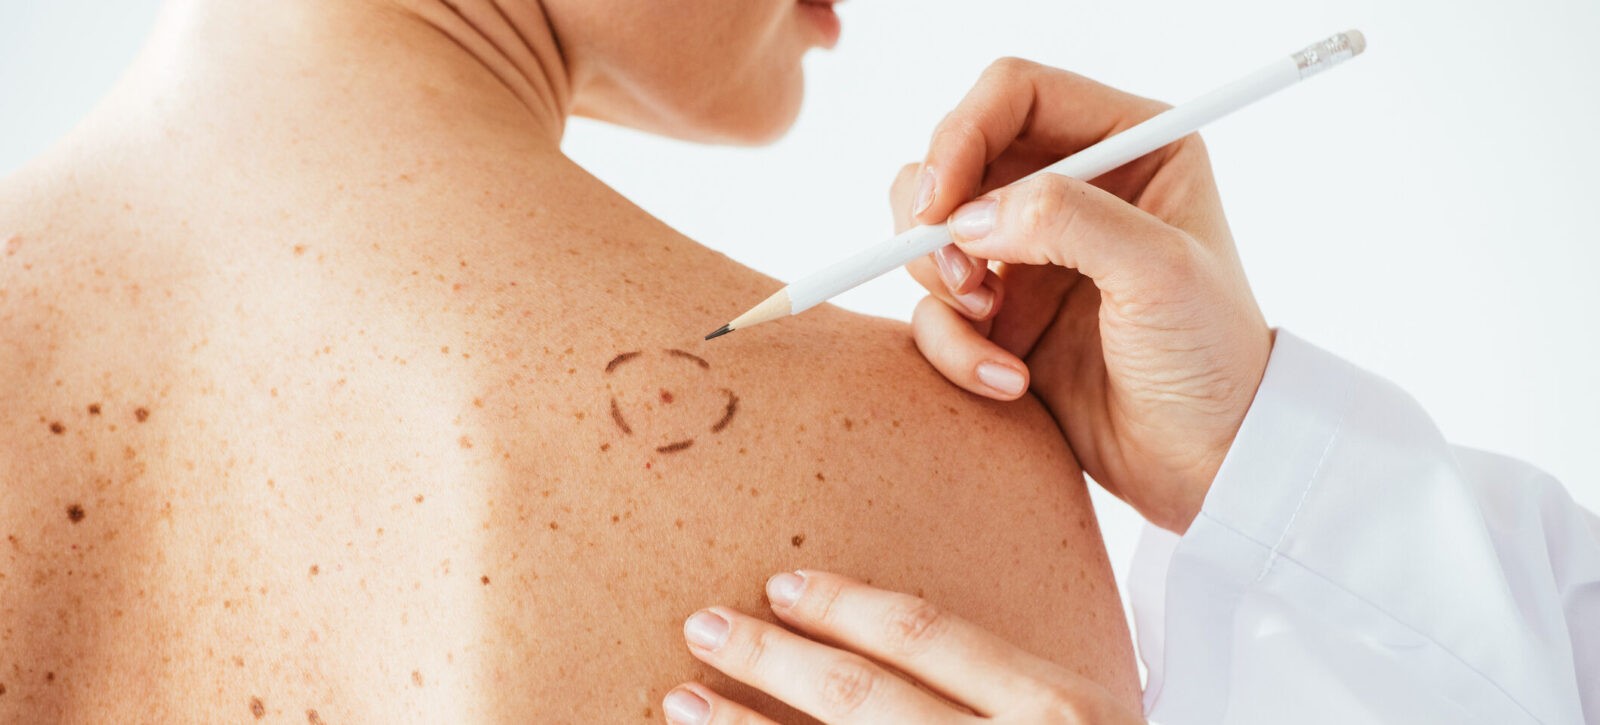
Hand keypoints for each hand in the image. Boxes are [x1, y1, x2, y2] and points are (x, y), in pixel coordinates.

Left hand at [662, 570, 1143, 723]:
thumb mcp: (1089, 723)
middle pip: (858, 695)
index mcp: (1058, 710)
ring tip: (681, 701)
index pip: (926, 636)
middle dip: (768, 657)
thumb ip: (1009, 686)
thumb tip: (886, 647)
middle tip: (703, 628)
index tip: (781, 586)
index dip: (842, 605)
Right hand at [893, 59, 1272, 531]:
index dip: (963, 133)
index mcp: (1127, 145)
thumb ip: (1069, 220)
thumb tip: (969, 214)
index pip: (1015, 94)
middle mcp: (1070, 187)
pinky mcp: (1000, 313)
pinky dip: (953, 346)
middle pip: (954, 155)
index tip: (941, 202)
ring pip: (929, 230)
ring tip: (989, 324)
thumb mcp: (1159, 274)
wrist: (1206, 464)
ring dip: (938, 280)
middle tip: (960, 276)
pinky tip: (1008, 382)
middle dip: (937, 215)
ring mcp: (1029, 251)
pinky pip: (934, 309)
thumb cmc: (1210, 360)